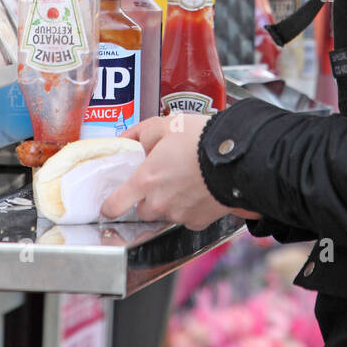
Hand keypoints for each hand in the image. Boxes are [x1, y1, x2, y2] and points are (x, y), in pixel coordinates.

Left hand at [101, 114, 260, 230]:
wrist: (237, 157)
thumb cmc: (201, 139)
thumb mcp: (166, 124)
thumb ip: (142, 134)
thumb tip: (130, 140)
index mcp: (145, 180)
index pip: (115, 205)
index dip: (110, 206)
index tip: (109, 205)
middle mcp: (159, 202)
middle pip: (143, 210)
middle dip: (148, 198)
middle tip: (162, 180)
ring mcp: (179, 214)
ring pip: (166, 213)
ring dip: (170, 202)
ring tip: (186, 181)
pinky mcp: (199, 222)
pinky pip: (188, 218)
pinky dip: (191, 208)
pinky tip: (200, 190)